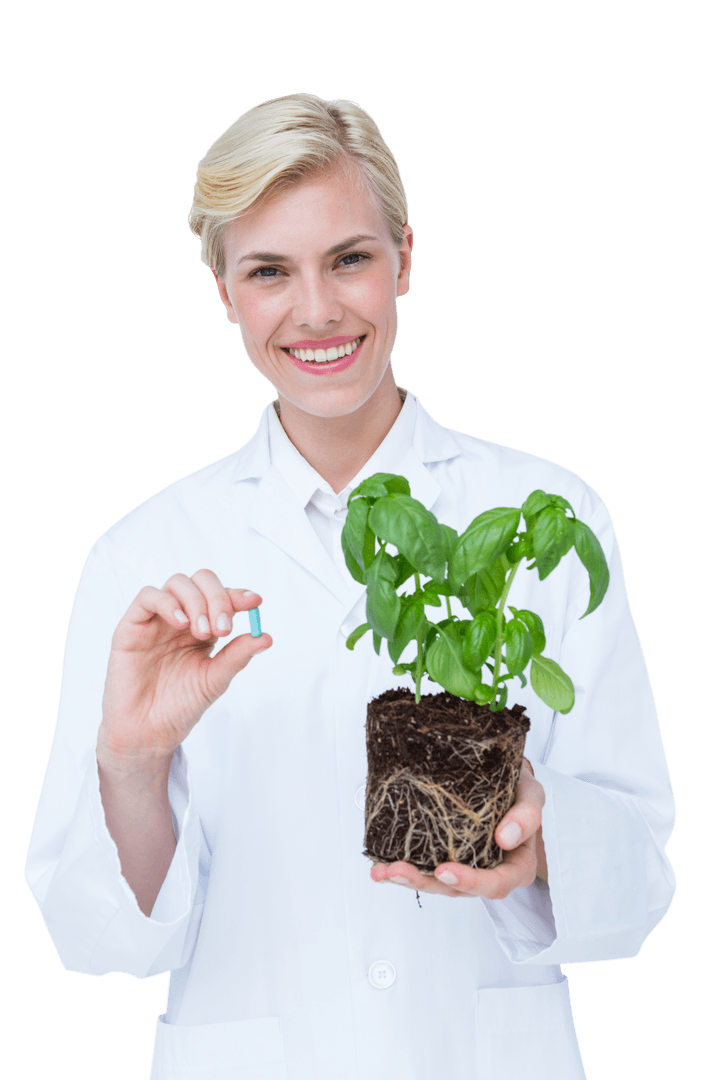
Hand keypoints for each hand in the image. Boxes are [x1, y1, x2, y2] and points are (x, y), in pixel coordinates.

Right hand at [97, 569, 271, 765]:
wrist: (148, 732)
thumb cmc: (179, 706)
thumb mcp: (214, 680)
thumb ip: (237, 656)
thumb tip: (266, 637)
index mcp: (204, 627)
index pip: (223, 597)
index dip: (238, 595)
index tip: (254, 602)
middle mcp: (181, 618)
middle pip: (201, 581)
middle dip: (218, 597)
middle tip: (224, 628)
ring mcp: (157, 620)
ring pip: (178, 583)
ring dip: (197, 602)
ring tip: (203, 633)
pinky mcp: (132, 626)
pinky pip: (147, 596)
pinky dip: (167, 603)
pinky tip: (181, 623)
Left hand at [370, 759, 546, 897]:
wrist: (507, 779)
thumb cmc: (520, 790)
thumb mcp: (532, 795)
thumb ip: (527, 815)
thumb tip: (505, 838)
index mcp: (516, 866)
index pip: (496, 883)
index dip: (471, 881)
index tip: (445, 869)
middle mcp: (489, 873)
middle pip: (458, 889)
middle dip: (426, 882)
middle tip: (399, 870)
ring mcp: (465, 867)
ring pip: (437, 883)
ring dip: (408, 878)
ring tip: (383, 870)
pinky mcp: (443, 857)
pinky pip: (423, 868)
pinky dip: (400, 869)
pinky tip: (380, 867)